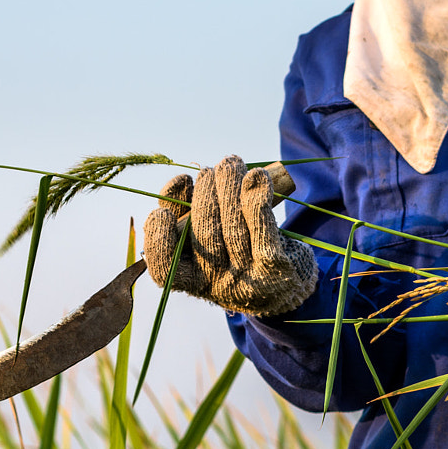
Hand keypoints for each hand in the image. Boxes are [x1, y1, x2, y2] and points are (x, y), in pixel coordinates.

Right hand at [142, 156, 317, 316]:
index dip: (158, 240)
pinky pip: (263, 230)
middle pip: (204, 236)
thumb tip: (182, 182)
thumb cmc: (238, 253)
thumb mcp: (207, 239)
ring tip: (230, 163)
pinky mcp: (276, 267)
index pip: (164, 269)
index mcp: (194, 281)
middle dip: (203, 196)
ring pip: (233, 228)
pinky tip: (257, 177)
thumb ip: (187, 214)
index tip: (162, 211)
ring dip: (229, 187)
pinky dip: (257, 199)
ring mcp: (249, 278)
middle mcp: (220, 285)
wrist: (290, 285)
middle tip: (209, 171)